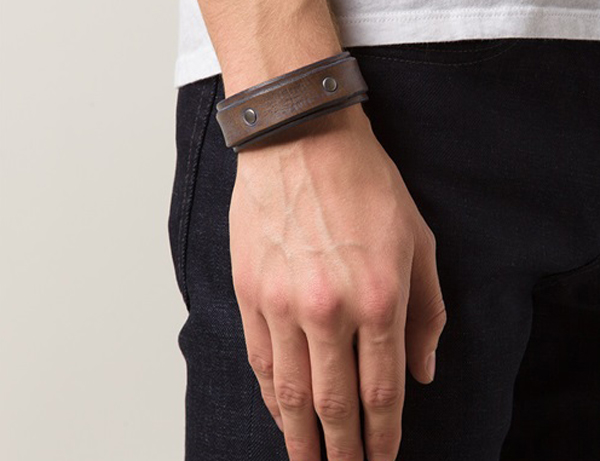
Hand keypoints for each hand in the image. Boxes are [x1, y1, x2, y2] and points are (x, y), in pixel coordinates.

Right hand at [229, 104, 446, 460]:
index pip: (382, 391)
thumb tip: (422, 372)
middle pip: (333, 403)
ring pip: (290, 391)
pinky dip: (271, 394)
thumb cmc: (364, 184)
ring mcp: (282, 303)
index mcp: (378, 299)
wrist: (301, 141)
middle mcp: (328, 310)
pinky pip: (260, 359)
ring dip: (299, 435)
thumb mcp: (420, 243)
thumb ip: (426, 314)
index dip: (383, 436)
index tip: (381, 460)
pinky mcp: (250, 292)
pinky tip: (279, 412)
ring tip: (306, 460)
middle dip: (341, 449)